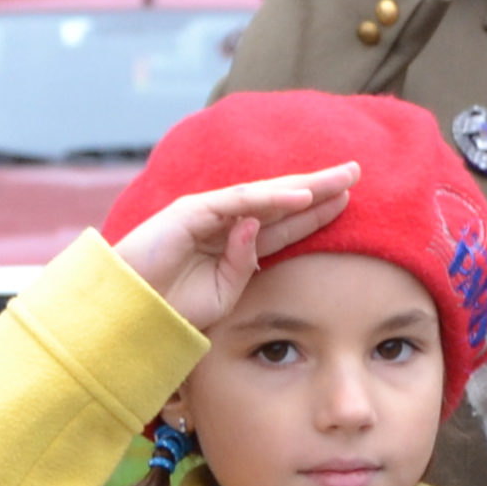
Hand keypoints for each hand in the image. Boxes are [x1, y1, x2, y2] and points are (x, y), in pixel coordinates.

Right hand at [109, 165, 355, 329]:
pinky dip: (270, 198)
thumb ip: (245, 265)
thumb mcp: (224, 294)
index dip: (315, 212)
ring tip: (340, 179)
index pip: (284, 223)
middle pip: (281, 201)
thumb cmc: (174, 308)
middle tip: (356, 172)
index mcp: (236, 245)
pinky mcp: (191, 212)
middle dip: (318, 188)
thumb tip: (258, 228)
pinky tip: (301, 196)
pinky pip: (238, 202)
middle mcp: (225, 223)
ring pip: (265, 195)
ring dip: (304, 186)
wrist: (131, 313)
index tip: (348, 201)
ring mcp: (208, 213)